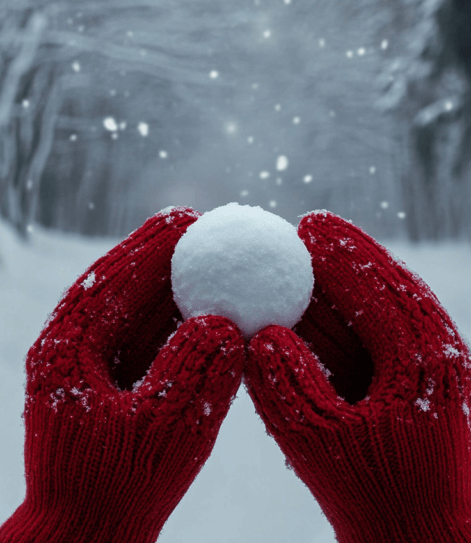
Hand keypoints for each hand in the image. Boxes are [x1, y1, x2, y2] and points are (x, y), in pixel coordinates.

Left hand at [0, 208, 243, 542]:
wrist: (88, 537)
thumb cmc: (117, 489)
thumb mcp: (162, 431)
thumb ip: (191, 374)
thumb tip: (224, 322)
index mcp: (67, 347)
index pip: (112, 277)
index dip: (153, 245)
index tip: (191, 219)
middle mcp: (72, 348)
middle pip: (122, 284)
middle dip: (166, 257)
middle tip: (210, 229)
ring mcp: (89, 367)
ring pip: (134, 310)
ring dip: (174, 287)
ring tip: (218, 263)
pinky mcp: (108, 387)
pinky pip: (145, 340)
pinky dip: (176, 322)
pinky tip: (213, 314)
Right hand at [245, 211, 470, 542]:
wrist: (421, 537)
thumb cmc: (373, 496)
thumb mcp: (318, 443)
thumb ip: (286, 386)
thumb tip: (258, 334)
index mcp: (419, 357)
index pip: (377, 286)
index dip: (340, 252)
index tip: (304, 226)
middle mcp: (435, 352)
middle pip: (391, 283)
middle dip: (350, 253)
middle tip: (309, 227)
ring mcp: (433, 366)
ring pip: (391, 304)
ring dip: (353, 279)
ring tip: (313, 255)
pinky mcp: (422, 382)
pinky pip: (387, 331)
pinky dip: (355, 313)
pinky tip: (320, 310)